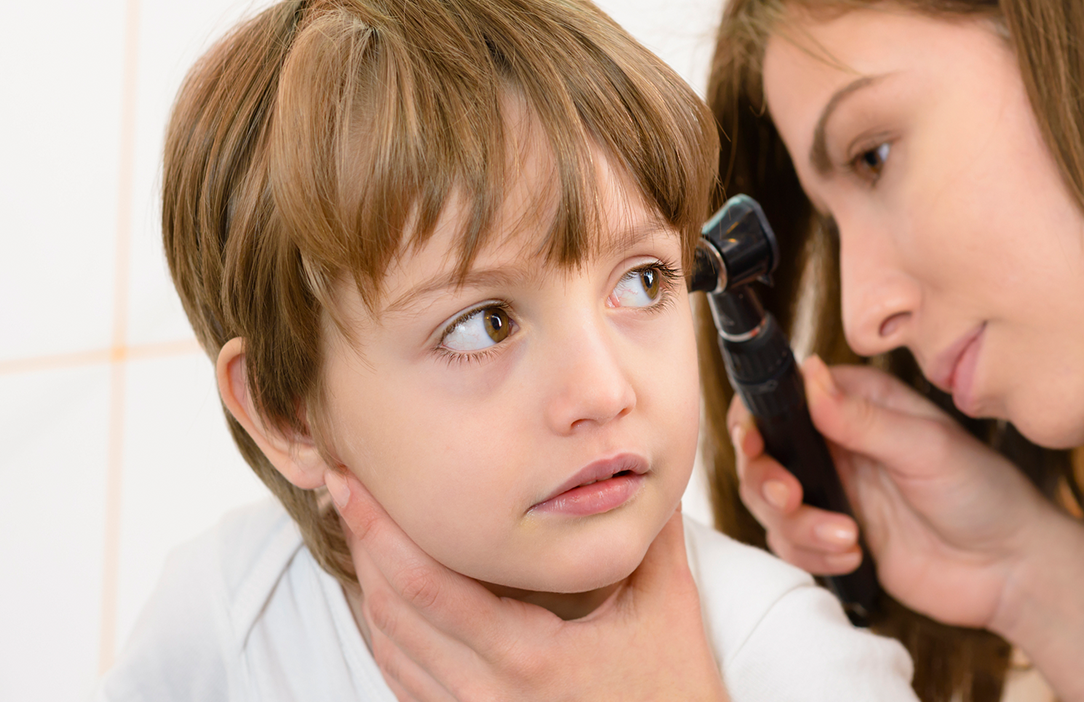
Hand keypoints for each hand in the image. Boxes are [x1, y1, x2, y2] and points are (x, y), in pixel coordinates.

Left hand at [326, 471, 729, 701]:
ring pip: (389, 649)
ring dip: (369, 586)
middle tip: (344, 488)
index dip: (380, 530)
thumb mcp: (667, 609)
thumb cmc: (674, 694)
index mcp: (529, 656)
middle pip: (393, 613)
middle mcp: (488, 694)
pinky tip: (391, 595)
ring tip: (363, 529)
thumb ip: (651, 536)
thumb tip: (646, 468)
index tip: (353, 482)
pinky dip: (387, 632)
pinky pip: (404, 682)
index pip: (428, 587)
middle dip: (362, 543)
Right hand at [730, 355, 1059, 628]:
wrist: (1010, 569)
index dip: (754, 418)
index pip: (782, 397)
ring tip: (847, 536)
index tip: (753, 442)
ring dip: (798, 527)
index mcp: (858, 404)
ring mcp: (835, 492)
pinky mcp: (834, 537)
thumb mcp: (926, 448)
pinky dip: (812, 554)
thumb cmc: (984, 494)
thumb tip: (811, 375)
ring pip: (770, 505)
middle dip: (767, 480)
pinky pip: (791, 545)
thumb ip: (863, 418)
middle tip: (792, 498)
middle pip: (763, 454)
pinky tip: (854, 554)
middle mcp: (838, 444)